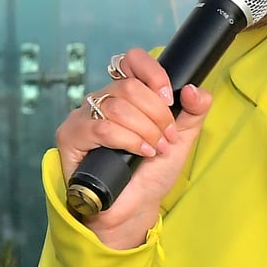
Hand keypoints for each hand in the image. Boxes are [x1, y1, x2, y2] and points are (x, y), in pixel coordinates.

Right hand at [55, 46, 212, 248]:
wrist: (136, 206)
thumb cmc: (152, 172)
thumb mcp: (181, 138)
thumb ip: (194, 111)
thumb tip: (195, 90)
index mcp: (124, 93)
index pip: (131, 60)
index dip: (153, 74)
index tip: (169, 98)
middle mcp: (101, 100)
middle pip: (130, 86)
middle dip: (157, 114)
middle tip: (166, 138)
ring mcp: (83, 117)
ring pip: (117, 106)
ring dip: (146, 130)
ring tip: (155, 149)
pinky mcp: (71, 137)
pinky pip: (101, 128)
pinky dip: (128, 140)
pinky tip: (141, 152)